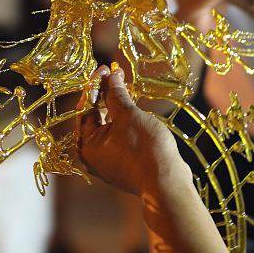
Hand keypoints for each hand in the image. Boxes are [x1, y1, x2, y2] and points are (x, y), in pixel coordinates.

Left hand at [77, 64, 187, 197]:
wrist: (167, 184)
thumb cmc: (144, 149)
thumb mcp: (128, 116)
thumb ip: (116, 95)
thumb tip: (111, 77)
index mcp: (86, 144)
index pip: (85, 107)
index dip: (95, 85)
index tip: (106, 68)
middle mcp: (92, 154)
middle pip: (94, 117)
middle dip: (105, 95)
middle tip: (115, 75)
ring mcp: (108, 161)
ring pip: (108, 127)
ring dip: (115, 107)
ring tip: (124, 87)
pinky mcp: (123, 164)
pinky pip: (118, 137)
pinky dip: (123, 122)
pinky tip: (132, 108)